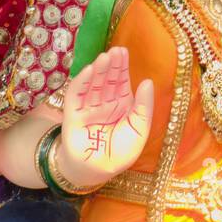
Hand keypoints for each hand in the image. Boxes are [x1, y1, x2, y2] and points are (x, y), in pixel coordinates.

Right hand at [57, 47, 154, 189]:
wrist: (98, 171)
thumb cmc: (119, 153)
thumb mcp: (139, 130)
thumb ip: (144, 107)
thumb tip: (147, 81)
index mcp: (121, 106)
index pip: (120, 82)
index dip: (121, 67)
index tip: (123, 51)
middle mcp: (104, 104)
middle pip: (106, 80)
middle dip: (110, 65)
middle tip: (115, 50)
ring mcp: (88, 108)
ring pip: (92, 85)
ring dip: (97, 71)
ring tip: (104, 57)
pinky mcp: (73, 115)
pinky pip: (76, 96)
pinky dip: (81, 82)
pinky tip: (88, 71)